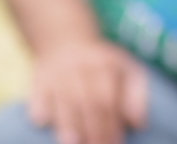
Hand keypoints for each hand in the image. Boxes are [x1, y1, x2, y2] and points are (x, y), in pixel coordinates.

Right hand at [26, 37, 149, 143]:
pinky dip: (39, 107)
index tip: (115, 142)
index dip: (111, 122)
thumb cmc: (102, 65)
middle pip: (87, 100)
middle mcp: (81, 66)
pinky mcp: (38, 78)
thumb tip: (139, 124)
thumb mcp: (125, 69)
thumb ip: (136, 95)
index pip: (109, 97)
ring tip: (73, 143)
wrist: (64, 42)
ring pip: (63, 99)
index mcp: (105, 64)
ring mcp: (58, 72)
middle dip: (93, 128)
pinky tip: (43, 121)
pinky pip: (37, 94)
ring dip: (67, 124)